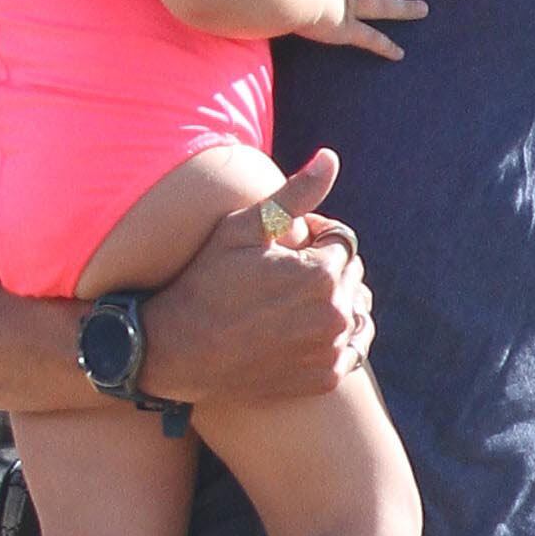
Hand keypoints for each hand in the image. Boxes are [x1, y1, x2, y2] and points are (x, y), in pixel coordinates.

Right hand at [142, 152, 370, 406]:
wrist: (179, 350)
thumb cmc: (206, 281)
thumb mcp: (243, 228)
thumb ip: (295, 194)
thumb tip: (331, 157)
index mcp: (321, 274)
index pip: (341, 242)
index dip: (312, 239)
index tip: (281, 248)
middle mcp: (334, 314)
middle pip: (350, 277)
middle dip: (325, 270)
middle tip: (280, 275)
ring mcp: (330, 350)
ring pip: (355, 312)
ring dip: (334, 303)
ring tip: (292, 303)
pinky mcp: (324, 378)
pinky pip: (350, 349)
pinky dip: (335, 338)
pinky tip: (301, 331)